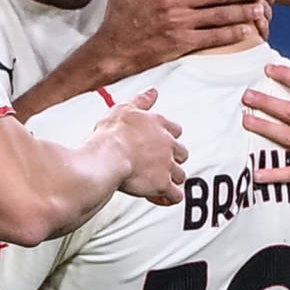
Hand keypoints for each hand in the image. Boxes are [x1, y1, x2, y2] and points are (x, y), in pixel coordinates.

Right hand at [96, 89, 188, 203]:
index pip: (175, 130)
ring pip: (180, 175)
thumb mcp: (124, 108)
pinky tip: (158, 198)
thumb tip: (153, 91)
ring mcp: (167, 164)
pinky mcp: (163, 183)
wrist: (108, 156)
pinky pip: (175, 195)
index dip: (167, 138)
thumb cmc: (111, 133)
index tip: (156, 144)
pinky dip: (169, 198)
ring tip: (154, 183)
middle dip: (172, 160)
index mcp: (159, 123)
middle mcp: (167, 143)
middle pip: (182, 153)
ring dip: (170, 180)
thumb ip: (141, 100)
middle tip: (155, 165)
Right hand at [98, 0, 272, 72]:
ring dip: (243, 10)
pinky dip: (231, 34)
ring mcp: (180, 23)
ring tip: (262, 4)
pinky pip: (212, 37)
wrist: (114, 49)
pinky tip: (247, 29)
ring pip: (219, 15)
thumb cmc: (119, 13)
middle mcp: (174, 0)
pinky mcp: (182, 42)